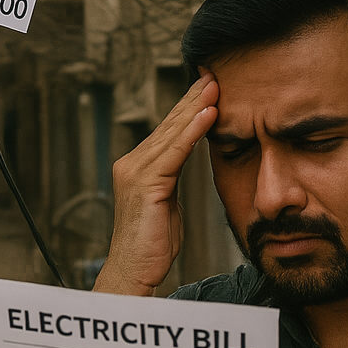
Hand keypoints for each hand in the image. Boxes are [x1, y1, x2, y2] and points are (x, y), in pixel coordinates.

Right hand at [93, 70, 217, 295]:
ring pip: (172, 133)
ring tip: (215, 86)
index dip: (189, 108)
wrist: (133, 272)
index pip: (169, 131)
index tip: (209, 88)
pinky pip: (174, 153)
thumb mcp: (167, 205)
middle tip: (213, 74)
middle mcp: (132, 162)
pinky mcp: (144, 184)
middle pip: (169, 125)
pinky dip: (192, 132)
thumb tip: (185, 162)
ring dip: (196, 108)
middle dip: (193, 99)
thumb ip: (172, 179)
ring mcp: (134, 171)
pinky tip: (208, 115)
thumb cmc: (152, 245)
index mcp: (138, 166)